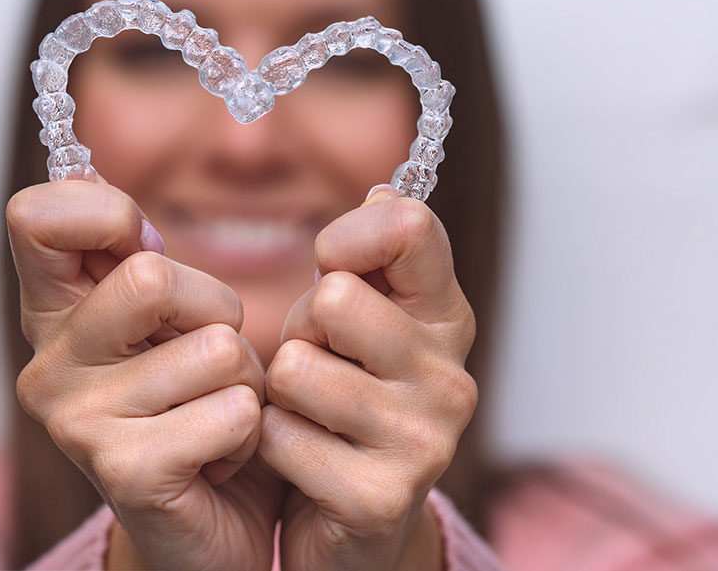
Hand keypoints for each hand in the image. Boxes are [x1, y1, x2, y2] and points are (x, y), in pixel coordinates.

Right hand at [6, 177, 281, 570]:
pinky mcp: (122, 472)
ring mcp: (76, 422)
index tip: (146, 249)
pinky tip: (222, 460)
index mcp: (55, 313)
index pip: (37, 216)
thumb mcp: (177, 318)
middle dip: (218, 312)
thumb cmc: (206, 411)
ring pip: (214, 347)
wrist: (223, 532)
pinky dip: (251, 433)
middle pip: (151, 274)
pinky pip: (230, 411)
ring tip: (219, 417)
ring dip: (246, 383)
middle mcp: (48, 365)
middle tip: (210, 363)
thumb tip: (112, 197)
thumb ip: (144, 256)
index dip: (106, 214)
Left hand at [259, 185, 478, 570]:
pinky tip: (298, 462)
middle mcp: (451, 377)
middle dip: (301, 332)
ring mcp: (423, 442)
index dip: (347, 238)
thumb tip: (384, 190)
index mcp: (447, 320)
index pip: (409, 227)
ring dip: (278, 395)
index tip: (331, 268)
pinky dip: (266, 446)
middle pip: (335, 299)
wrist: (345, 527)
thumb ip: (368, 259)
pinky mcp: (379, 497)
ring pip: (295, 369)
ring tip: (305, 416)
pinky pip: (277, 435)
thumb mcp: (353, 322)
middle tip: (315, 371)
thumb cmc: (341, 403)